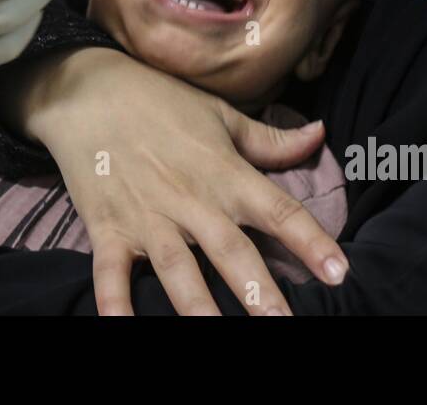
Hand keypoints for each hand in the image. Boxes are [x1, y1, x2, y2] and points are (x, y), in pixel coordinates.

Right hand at [9, 48, 348, 315]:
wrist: (86, 91)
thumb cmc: (159, 101)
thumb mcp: (219, 115)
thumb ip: (269, 139)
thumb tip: (319, 135)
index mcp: (224, 173)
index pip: (277, 209)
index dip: (310, 240)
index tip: (340, 270)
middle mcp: (191, 200)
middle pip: (231, 251)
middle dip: (258, 291)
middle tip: (282, 324)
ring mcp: (147, 217)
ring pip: (178, 269)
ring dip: (198, 306)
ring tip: (218, 336)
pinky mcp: (108, 228)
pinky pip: (110, 273)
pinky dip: (114, 303)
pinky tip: (121, 328)